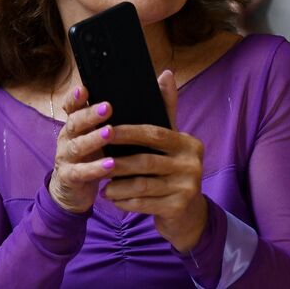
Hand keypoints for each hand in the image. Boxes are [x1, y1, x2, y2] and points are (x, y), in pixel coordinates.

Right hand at [47, 87, 116, 213]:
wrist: (73, 192)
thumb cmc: (95, 155)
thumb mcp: (104, 134)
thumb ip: (126, 113)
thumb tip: (161, 80)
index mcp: (77, 123)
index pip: (72, 106)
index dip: (75, 97)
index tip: (84, 88)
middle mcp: (68, 137)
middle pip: (75, 122)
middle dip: (90, 114)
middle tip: (107, 107)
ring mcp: (66, 157)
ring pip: (77, 146)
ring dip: (93, 139)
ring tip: (110, 132)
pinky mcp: (69, 177)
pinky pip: (81, 172)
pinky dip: (95, 168)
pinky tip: (111, 165)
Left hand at [103, 70, 208, 252]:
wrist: (188, 215)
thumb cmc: (173, 172)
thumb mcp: (173, 142)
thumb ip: (166, 110)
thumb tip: (165, 74)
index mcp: (189, 144)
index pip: (154, 134)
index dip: (128, 132)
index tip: (104, 131)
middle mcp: (192, 163)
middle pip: (145, 160)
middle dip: (118, 162)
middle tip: (97, 162)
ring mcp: (187, 186)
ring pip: (141, 184)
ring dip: (117, 184)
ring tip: (103, 183)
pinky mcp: (178, 207)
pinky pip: (142, 203)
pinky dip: (123, 201)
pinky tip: (113, 198)